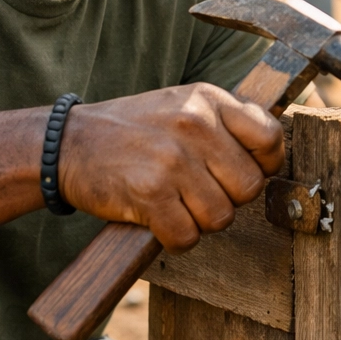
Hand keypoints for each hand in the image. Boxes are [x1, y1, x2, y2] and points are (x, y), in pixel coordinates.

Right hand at [56, 84, 285, 252]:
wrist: (69, 143)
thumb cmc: (134, 129)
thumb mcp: (183, 104)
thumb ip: (226, 122)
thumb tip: (271, 151)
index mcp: (209, 100)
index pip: (270, 138)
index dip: (265, 165)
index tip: (244, 173)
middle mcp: (195, 125)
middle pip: (249, 187)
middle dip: (228, 199)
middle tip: (201, 194)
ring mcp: (173, 160)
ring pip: (220, 216)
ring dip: (200, 221)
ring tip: (177, 205)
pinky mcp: (149, 193)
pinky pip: (186, 236)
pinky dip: (175, 239)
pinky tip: (160, 222)